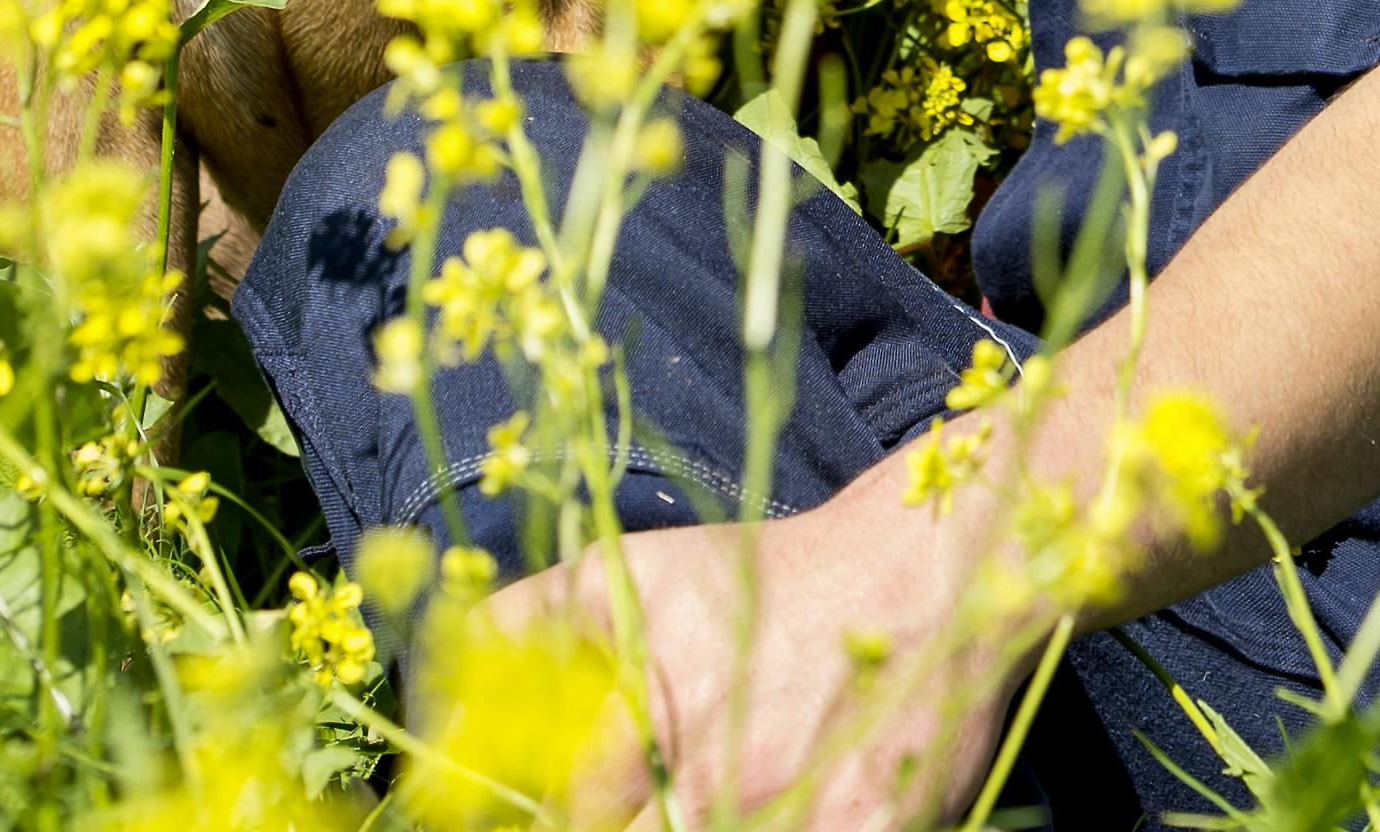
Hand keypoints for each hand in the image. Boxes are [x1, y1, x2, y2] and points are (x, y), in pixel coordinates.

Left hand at [502, 489, 1023, 831]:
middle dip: (617, 830)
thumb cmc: (773, 575)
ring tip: (704, 806)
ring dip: (701, 831)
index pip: (570, 818)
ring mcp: (803, 818)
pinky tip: (774, 811)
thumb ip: (534, 613)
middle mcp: (726, 774)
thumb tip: (451, 652)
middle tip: (632, 806)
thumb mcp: (645, 573)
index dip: (554, 822)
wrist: (928, 575)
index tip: (559, 808)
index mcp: (662, 709)